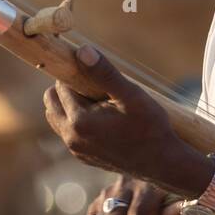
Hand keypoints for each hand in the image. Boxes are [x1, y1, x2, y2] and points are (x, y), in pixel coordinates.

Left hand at [44, 46, 194, 186]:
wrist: (163, 164)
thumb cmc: (152, 128)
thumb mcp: (132, 96)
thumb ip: (105, 73)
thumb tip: (82, 50)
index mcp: (79, 122)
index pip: (61, 86)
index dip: (77, 75)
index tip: (96, 74)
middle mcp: (71, 138)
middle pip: (52, 101)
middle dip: (68, 89)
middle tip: (97, 88)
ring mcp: (76, 150)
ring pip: (56, 117)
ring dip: (70, 105)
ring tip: (100, 102)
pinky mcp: (83, 157)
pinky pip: (68, 133)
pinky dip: (77, 121)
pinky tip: (103, 119)